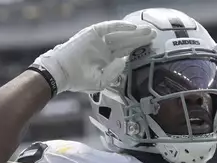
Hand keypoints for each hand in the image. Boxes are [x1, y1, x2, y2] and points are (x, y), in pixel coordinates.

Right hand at [33, 20, 155, 92]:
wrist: (61, 73)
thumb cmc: (78, 79)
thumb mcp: (101, 81)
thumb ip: (114, 73)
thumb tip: (124, 61)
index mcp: (106, 60)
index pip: (125, 52)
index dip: (138, 49)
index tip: (151, 48)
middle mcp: (104, 49)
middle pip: (126, 42)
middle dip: (140, 39)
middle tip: (154, 35)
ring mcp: (99, 41)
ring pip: (120, 35)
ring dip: (133, 33)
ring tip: (147, 31)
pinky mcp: (92, 34)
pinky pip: (109, 28)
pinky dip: (120, 27)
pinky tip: (132, 27)